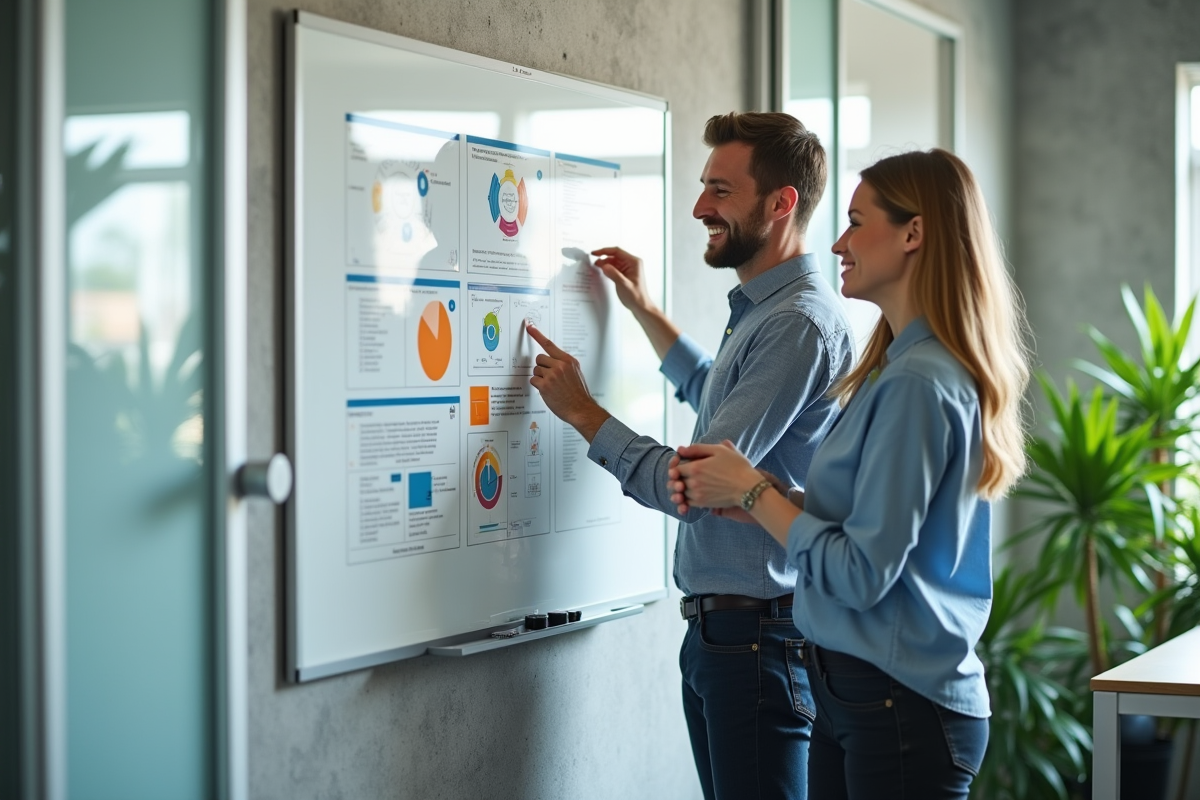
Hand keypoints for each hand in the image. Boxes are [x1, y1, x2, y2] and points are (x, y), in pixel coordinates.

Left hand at [526, 323, 609, 437]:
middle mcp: (560, 365)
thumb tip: (552, 361)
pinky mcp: (545, 385)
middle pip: (539, 358)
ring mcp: (552, 375)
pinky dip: (538, 386)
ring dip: (540, 378)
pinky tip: (547, 391)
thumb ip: (564, 365)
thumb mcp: (576, 373)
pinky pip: (533, 380)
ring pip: (536, 370)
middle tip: (549, 377)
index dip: (537, 334)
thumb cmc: (578, 394)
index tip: (529, 327)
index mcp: (568, 360)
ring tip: (551, 386)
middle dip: (542, 367)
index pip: (549, 344)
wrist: (581, 409)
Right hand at [591, 246, 653, 313]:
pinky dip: (608, 269)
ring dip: (605, 263)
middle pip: (615, 256)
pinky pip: (614, 268)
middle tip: (595, 262)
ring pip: (613, 261)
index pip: (617, 251)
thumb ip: (613, 274)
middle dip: (604, 258)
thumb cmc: (636, 296)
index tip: (595, 253)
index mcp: (634, 262)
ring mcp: (628, 268)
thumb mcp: (624, 284)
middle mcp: (632, 263)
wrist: (640, 306)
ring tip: (597, 267)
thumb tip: (604, 265)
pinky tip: (603, 271)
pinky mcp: (624, 274)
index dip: (604, 251)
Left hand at [670, 441, 763, 509]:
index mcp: (695, 468)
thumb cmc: (736, 466)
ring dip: (681, 489)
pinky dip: (685, 500)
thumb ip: (697, 449)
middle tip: (684, 475)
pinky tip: (693, 494)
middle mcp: (693, 482)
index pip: (675, 468)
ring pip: (680, 493)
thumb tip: (680, 450)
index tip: (683, 464)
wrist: (749, 487)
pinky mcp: (703, 504)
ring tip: (687, 485)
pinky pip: (687, 503)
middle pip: (676, 481)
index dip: (676, 465)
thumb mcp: (719, 450)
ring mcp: (698, 495)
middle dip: (677, 478)